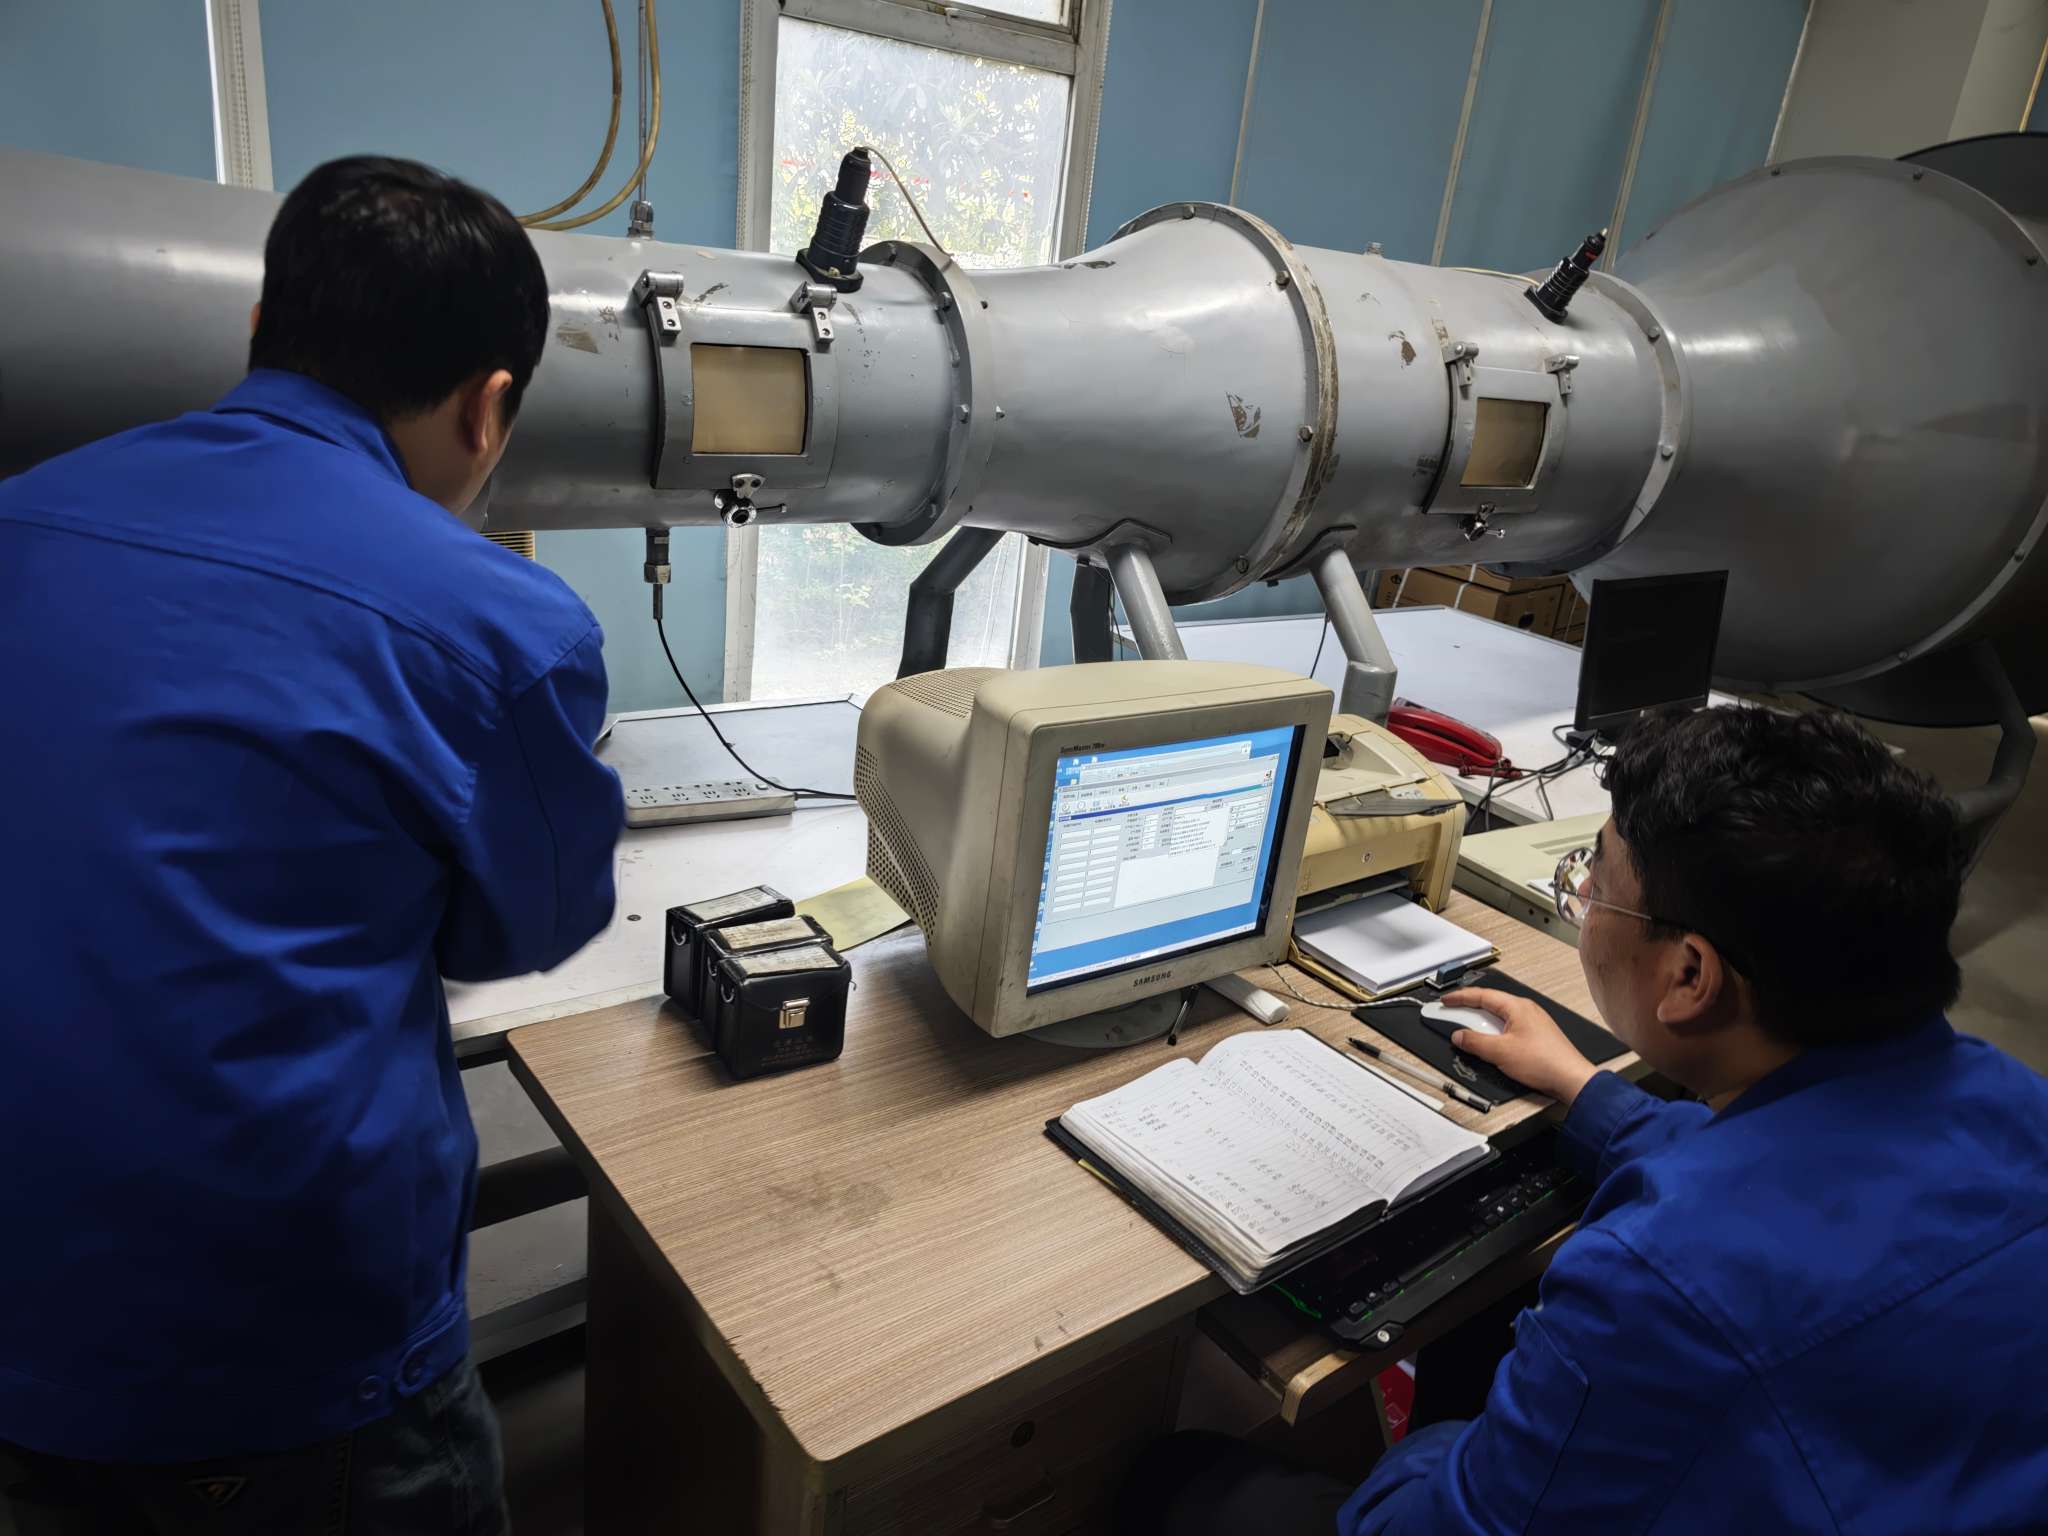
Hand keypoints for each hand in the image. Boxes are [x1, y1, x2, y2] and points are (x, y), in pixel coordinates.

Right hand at [1440, 988, 1600, 1107]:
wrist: (1570, 1079)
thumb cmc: (1545, 1062)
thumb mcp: (1500, 1052)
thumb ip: (1475, 1042)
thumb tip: (1459, 1036)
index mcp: (1517, 1007)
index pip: (1482, 995)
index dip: (1460, 997)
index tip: (1446, 1000)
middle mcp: (1526, 1010)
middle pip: (1490, 1004)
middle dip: (1469, 1010)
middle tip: (1451, 1015)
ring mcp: (1533, 1023)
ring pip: (1499, 1018)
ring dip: (1482, 1024)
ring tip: (1468, 1033)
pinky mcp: (1536, 1036)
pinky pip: (1508, 1029)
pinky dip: (1494, 1033)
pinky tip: (1489, 1045)